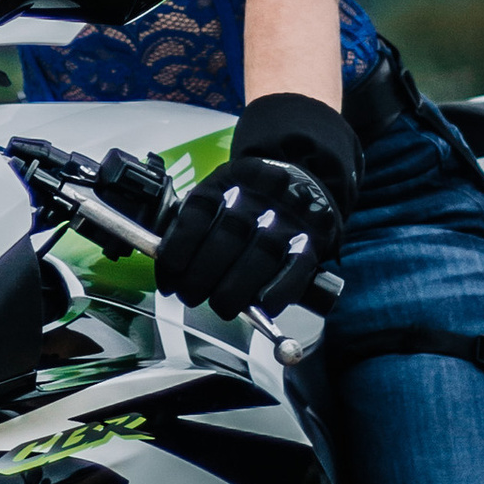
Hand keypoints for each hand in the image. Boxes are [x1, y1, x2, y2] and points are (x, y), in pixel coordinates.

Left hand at [156, 92, 358, 322]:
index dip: (179, 246)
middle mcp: (262, 192)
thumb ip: (193, 228)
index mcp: (231, 178)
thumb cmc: (248, 204)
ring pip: (261, 255)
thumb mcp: (218, 198)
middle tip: (191, 295)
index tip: (170, 274)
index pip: (198, 211)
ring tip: (221, 305)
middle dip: (203, 275)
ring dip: (235, 290)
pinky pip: (296, 269)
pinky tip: (261, 305)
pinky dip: (277, 291)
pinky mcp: (314, 239)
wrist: (303, 186)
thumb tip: (168, 274)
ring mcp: (291, 215)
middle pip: (228, 235)